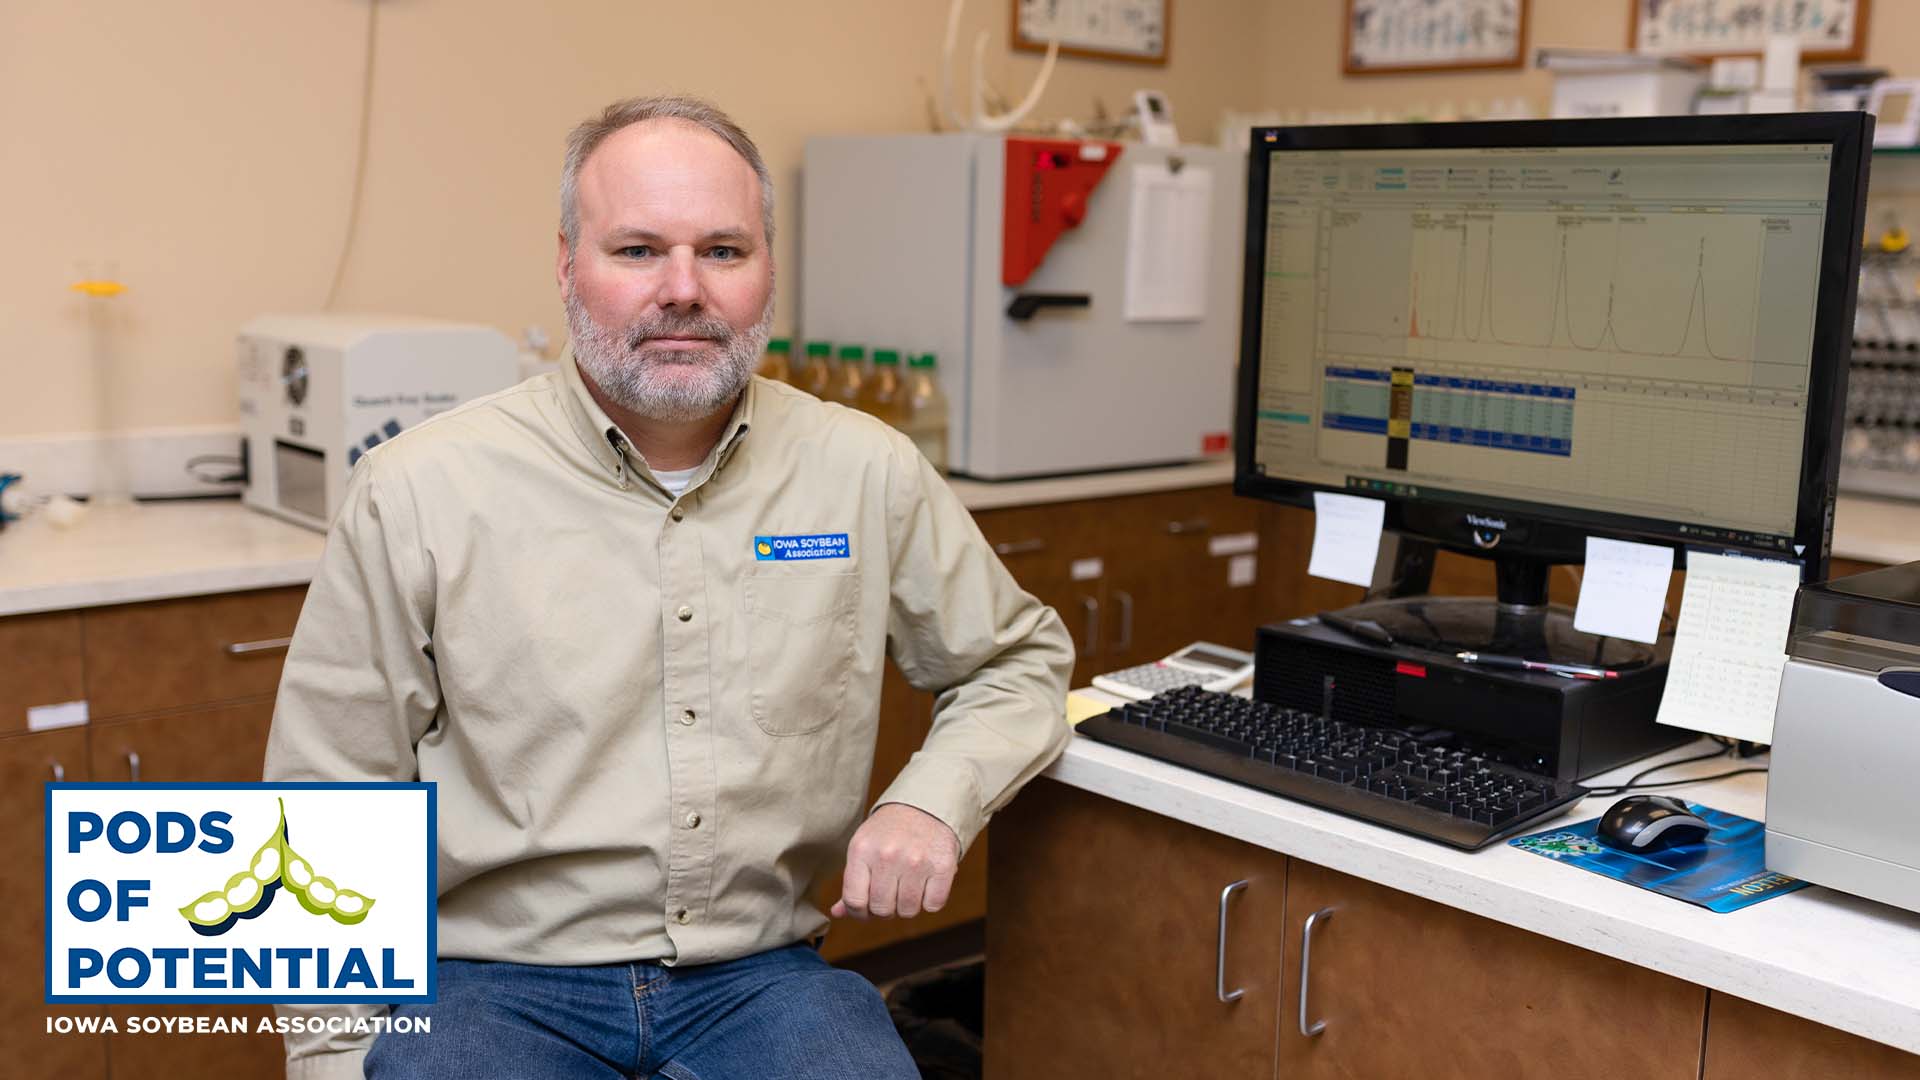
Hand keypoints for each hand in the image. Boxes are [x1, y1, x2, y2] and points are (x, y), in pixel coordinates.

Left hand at [830, 803, 959, 920]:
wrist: (925, 805)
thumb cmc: (888, 832)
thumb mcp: (863, 848)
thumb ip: (852, 882)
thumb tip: (838, 913)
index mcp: (861, 849)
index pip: (854, 901)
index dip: (859, 913)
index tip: (866, 909)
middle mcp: (887, 855)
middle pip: (882, 910)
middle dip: (886, 909)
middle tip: (891, 894)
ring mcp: (916, 861)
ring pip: (908, 911)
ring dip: (908, 906)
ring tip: (908, 886)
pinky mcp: (943, 866)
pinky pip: (933, 905)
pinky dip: (930, 901)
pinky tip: (926, 883)